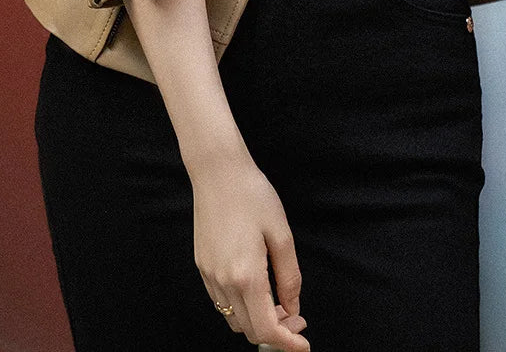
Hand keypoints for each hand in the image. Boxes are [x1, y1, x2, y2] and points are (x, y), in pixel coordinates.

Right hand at [191, 154, 310, 349]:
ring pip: (233, 319)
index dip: (287, 343)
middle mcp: (223, 281)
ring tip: (277, 302)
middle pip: (249, 330)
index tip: (304, 344)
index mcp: (246, 275)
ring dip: (257, 321)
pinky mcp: (202, 265)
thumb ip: (289, 277)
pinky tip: (256, 288)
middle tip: (296, 317)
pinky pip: (221, 301)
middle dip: (276, 332)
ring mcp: (209, 274)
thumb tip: (293, 309)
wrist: (218, 170)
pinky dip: (240, 306)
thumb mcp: (281, 234)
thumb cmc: (252, 195)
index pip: (266, 329)